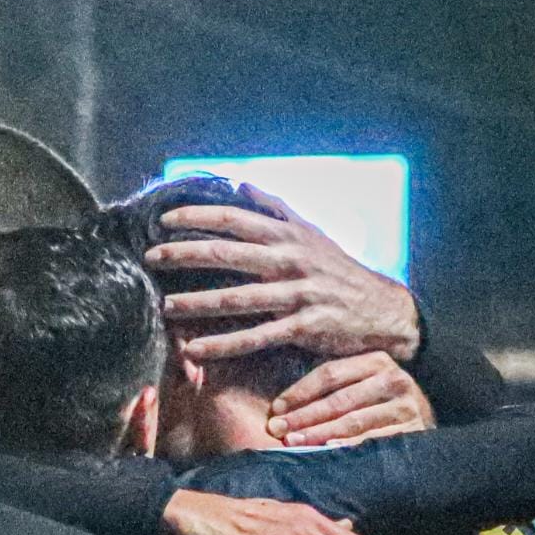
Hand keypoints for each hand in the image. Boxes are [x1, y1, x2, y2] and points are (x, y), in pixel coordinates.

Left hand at [146, 187, 419, 362]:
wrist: (383, 310)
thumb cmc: (338, 272)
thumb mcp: (311, 234)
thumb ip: (275, 210)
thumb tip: (242, 185)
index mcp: (288, 236)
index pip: (236, 219)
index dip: (200, 216)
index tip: (165, 219)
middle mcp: (291, 261)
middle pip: (230, 254)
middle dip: (187, 253)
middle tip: (151, 256)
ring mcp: (297, 295)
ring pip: (239, 298)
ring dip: (199, 303)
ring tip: (165, 307)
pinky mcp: (304, 327)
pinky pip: (256, 337)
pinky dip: (223, 344)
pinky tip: (195, 349)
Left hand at [268, 351, 434, 446]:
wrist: (424, 420)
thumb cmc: (379, 402)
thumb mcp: (362, 383)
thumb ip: (333, 385)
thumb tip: (282, 403)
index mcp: (375, 361)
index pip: (330, 374)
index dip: (300, 391)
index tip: (276, 408)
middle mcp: (392, 379)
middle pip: (338, 400)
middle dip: (303, 416)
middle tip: (277, 429)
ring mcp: (404, 406)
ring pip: (353, 421)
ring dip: (319, 433)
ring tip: (293, 442)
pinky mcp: (412, 430)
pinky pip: (374, 439)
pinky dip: (350, 445)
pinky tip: (329, 449)